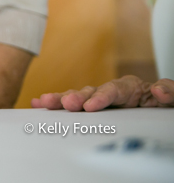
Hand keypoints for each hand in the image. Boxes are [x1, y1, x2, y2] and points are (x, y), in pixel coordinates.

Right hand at [31, 76, 173, 111]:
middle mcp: (111, 92)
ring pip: (78, 98)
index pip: (113, 90)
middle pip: (90, 92)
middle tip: (67, 105)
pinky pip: (74, 106)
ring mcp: (101, 101)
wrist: (160, 111)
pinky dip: (57, 104)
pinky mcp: (94, 111)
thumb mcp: (173, 98)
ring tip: (44, 102)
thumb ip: (169, 91)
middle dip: (76, 97)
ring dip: (61, 100)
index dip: (101, 98)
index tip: (90, 106)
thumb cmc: (165, 104)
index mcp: (131, 88)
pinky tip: (39, 104)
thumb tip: (158, 90)